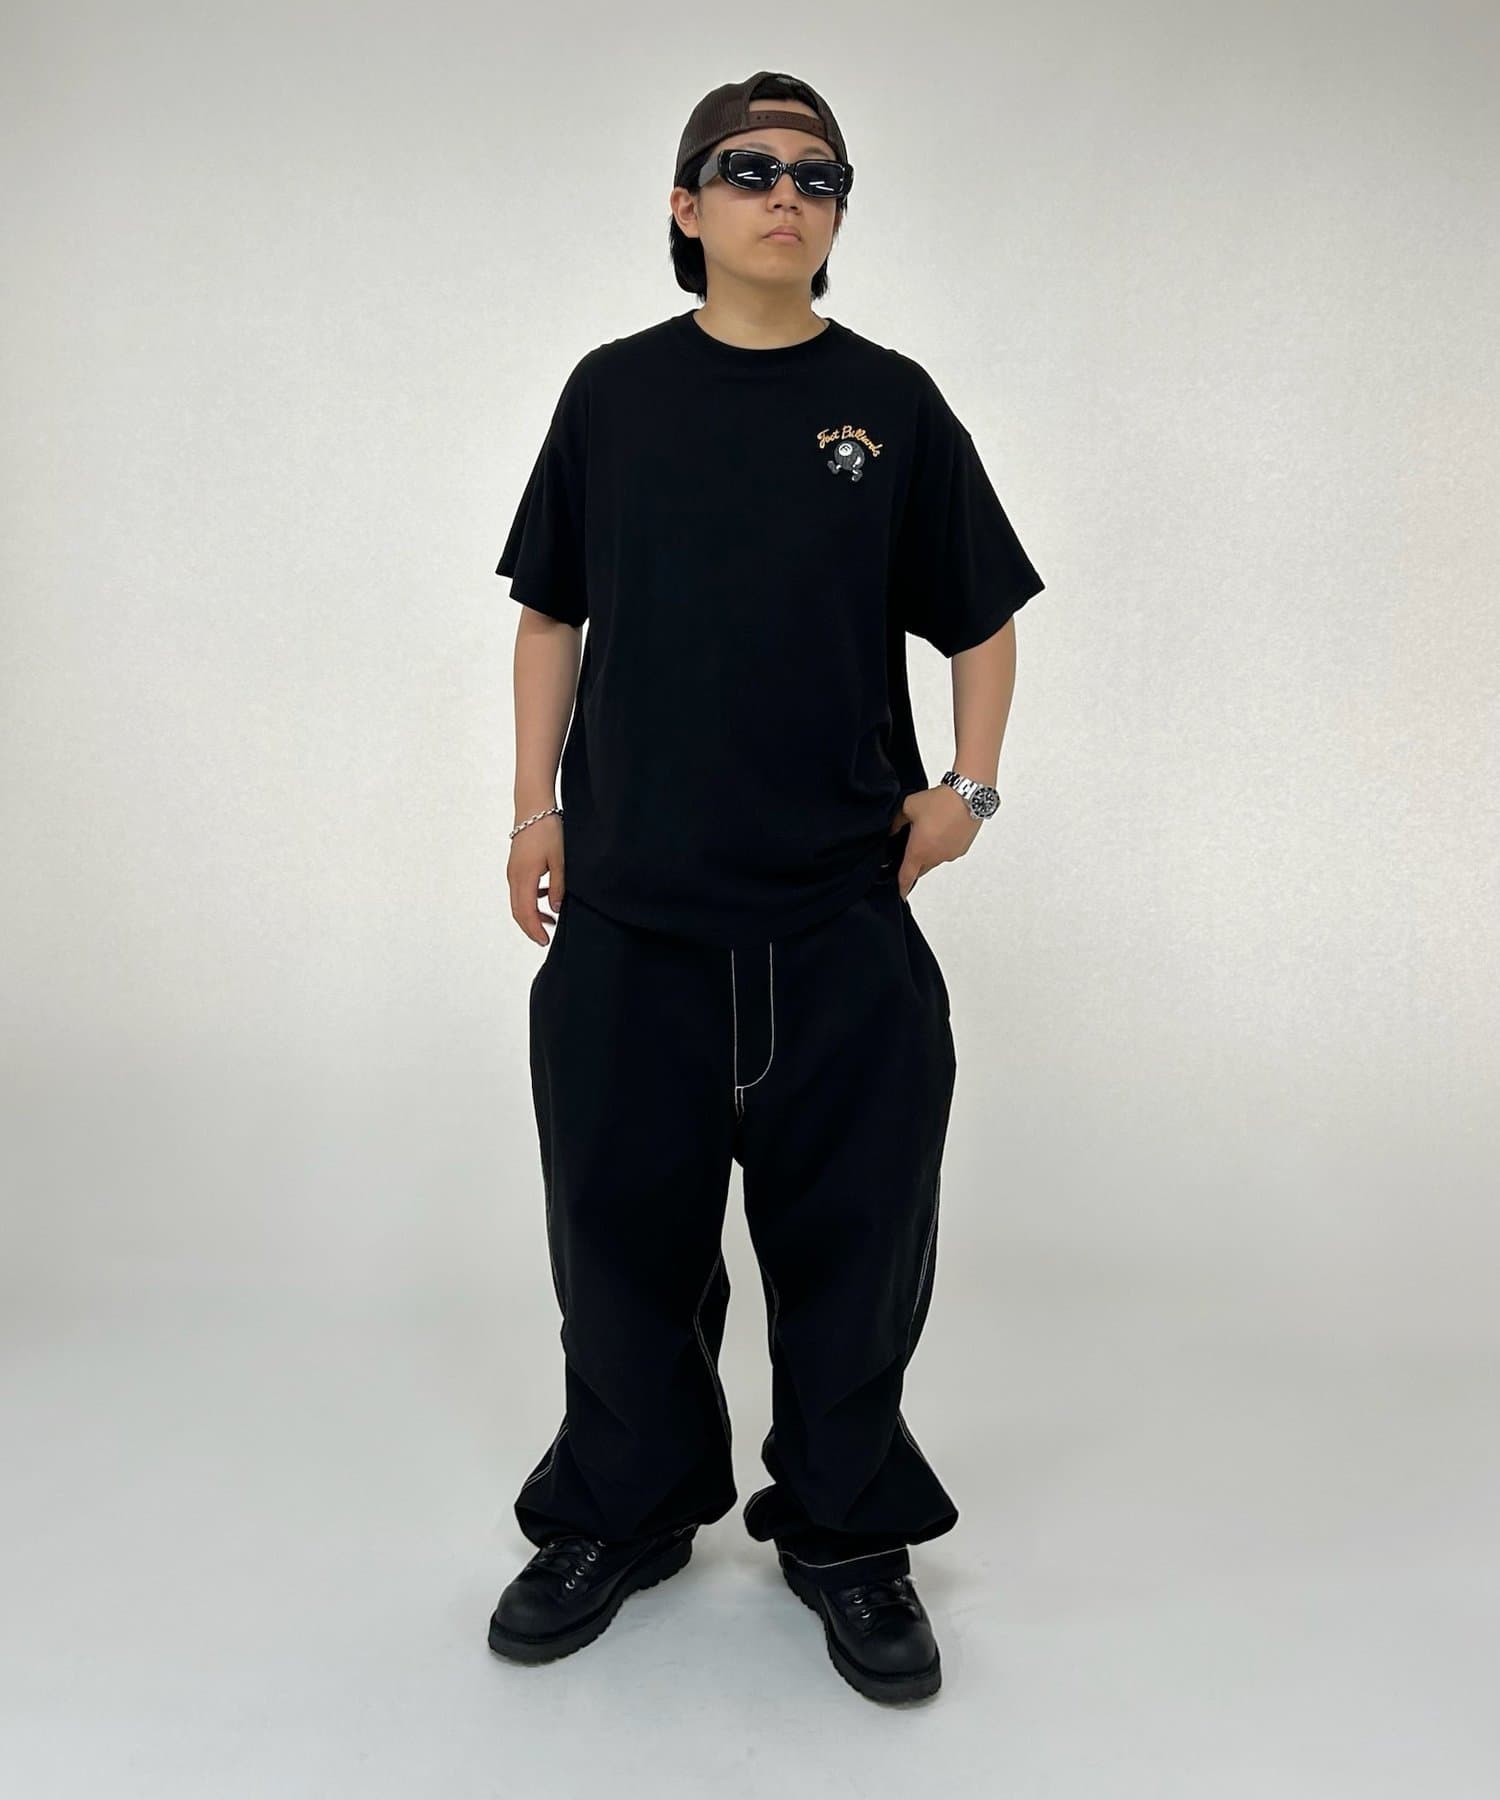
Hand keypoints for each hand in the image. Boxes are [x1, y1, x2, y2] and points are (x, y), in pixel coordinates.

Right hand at [509, 814, 565, 946]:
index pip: (526, 913)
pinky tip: (547, 897)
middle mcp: (514, 877)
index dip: (535, 930)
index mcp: (524, 877)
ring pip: (518, 901)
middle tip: (545, 939)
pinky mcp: (516, 866)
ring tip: (551, 920)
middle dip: (531, 928)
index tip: (545, 941)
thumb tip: (555, 909)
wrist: (533, 807)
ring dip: (532, 914)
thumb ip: (558, 887)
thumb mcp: (559, 860)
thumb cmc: (547, 830)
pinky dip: (531, 900)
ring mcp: (513, 872)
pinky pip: (520, 890)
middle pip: (518, 911)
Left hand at [887, 786, 981, 898]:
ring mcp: (949, 855)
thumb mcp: (908, 807)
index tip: (900, 895)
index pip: (906, 876)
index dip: (901, 888)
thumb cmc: (940, 801)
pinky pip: (947, 853)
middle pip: (920, 869)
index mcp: (918, 851)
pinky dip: (942, 846)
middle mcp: (935, 857)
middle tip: (909, 850)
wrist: (968, 795)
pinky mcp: (961, 849)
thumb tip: (891, 831)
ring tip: (929, 832)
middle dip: (913, 865)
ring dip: (929, 853)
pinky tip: (942, 830)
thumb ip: (895, 823)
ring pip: (934, 860)